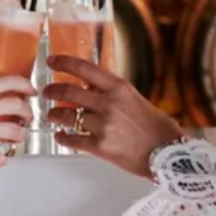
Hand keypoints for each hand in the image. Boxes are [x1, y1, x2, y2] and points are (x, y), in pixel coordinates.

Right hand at [0, 76, 36, 174]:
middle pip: (16, 105)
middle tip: (27, 117)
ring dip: (19, 135)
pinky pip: (0, 155)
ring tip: (15, 138)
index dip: (24, 85)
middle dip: (27, 112)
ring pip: (14, 131)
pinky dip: (1, 158)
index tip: (31, 91)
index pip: (6, 81)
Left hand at [43, 57, 182, 177]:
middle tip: (46, 93)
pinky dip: (62, 137)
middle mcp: (109, 103)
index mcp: (119, 88)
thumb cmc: (157, 128)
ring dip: (55, 115)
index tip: (51, 60)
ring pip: (67, 116)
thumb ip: (113, 94)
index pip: (84, 68)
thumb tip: (89, 90)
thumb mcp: (136, 100)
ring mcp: (103, 125)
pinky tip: (61, 136)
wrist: (169, 155)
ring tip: (52, 115)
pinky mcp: (100, 147)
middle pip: (68, 91)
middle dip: (52, 91)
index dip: (64, 62)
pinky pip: (71, 140)